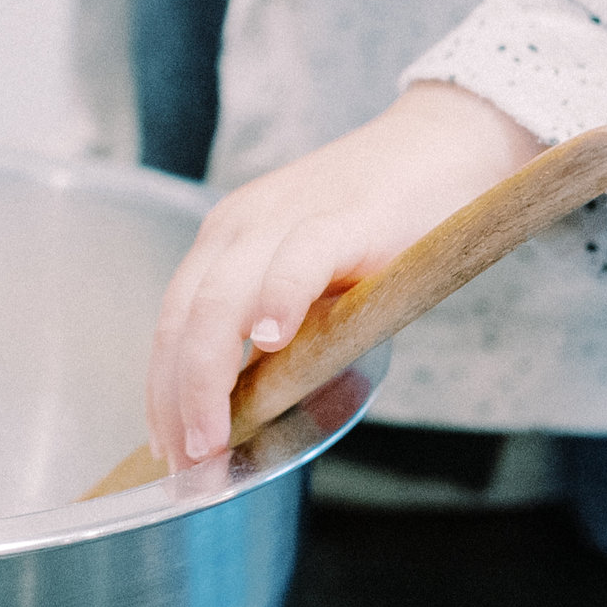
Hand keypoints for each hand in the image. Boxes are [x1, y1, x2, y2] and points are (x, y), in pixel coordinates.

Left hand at [146, 82, 545, 470]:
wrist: (445, 143)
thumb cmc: (383, 223)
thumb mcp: (312, 276)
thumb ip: (283, 326)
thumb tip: (258, 404)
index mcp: (226, 241)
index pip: (173, 320)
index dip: (162, 386)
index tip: (164, 446)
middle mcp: (240, 226)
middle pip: (185, 317)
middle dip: (177, 396)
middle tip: (186, 462)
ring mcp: (286, 218)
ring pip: (222, 298)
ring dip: (209, 374)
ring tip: (212, 434)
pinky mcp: (343, 217)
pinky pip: (298, 259)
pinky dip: (277, 301)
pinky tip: (272, 343)